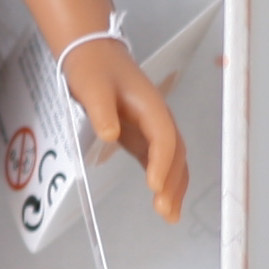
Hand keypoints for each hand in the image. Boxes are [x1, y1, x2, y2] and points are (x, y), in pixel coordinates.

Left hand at [59, 38, 187, 223]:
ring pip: (172, 159)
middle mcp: (158, 118)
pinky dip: (163, 179)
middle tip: (165, 211)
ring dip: (174, 186)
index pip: (164, 138)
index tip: (154, 186)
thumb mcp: (93, 87)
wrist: (93, 53)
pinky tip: (162, 199)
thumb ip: (101, 111)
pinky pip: (159, 160)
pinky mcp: (142, 135)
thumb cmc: (93, 68)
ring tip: (169, 215)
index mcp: (150, 106)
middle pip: (176, 153)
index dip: (162, 163)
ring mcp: (152, 127)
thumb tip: (111, 135)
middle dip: (173, 183)